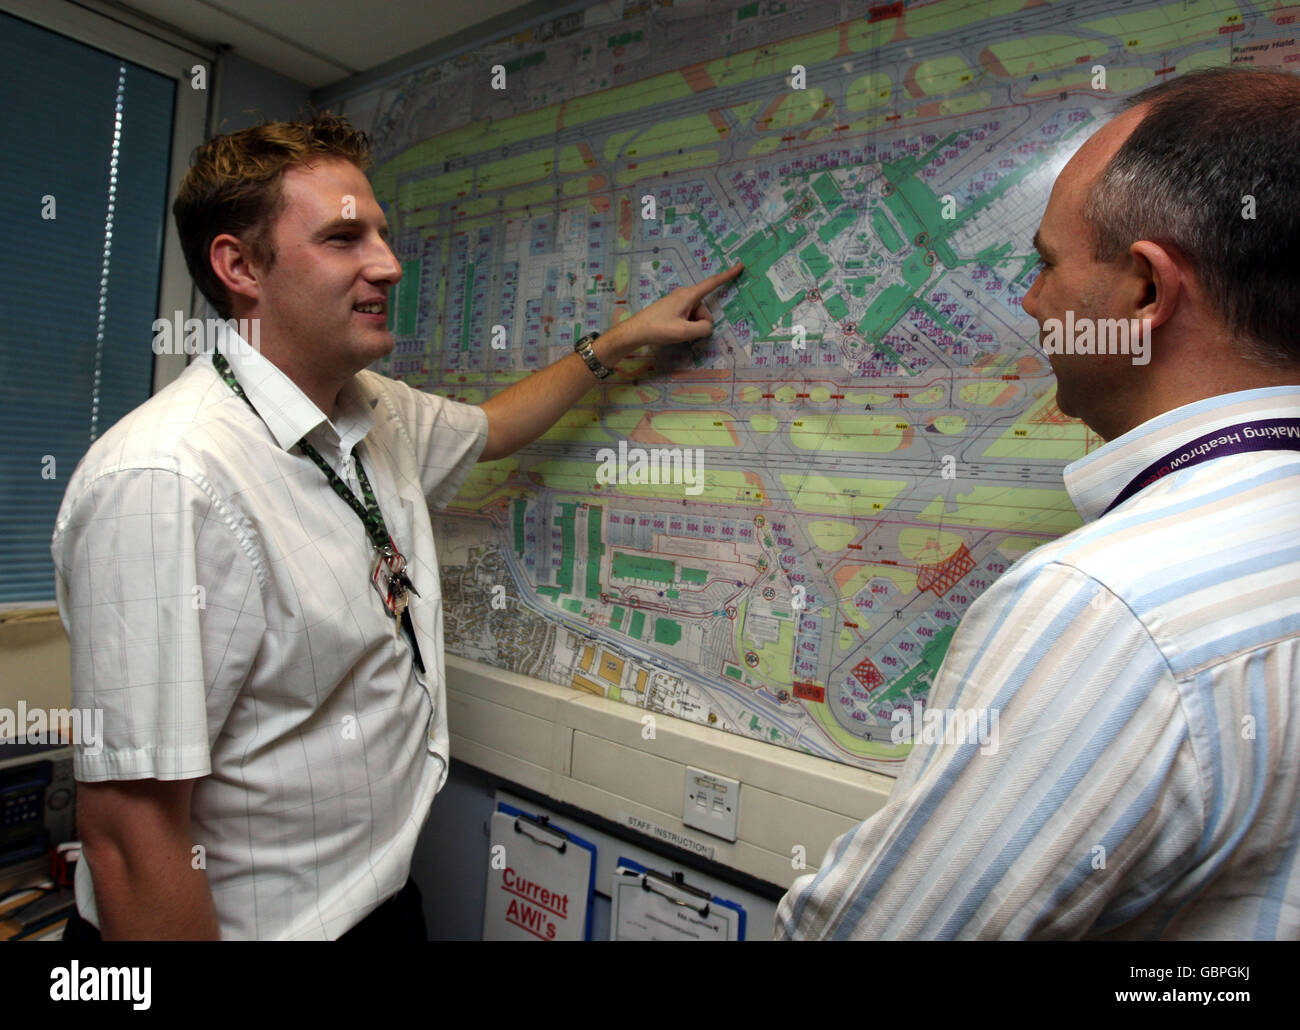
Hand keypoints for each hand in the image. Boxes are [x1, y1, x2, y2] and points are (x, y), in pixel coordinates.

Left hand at [603, 262, 743, 357]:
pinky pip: (688, 316)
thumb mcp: (684, 332)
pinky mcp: (673, 307)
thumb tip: (708, 326)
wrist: (636, 331)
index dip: (728, 275)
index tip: (740, 266)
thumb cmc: (658, 329)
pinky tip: (673, 330)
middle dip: (701, 322)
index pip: (713, 283)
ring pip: (697, 315)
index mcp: (689, 295)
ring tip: (676, 331)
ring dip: (692, 325)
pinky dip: (686, 324)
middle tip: (684, 331)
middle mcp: (684, 294)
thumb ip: (703, 328)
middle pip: (704, 309)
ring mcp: (678, 300)